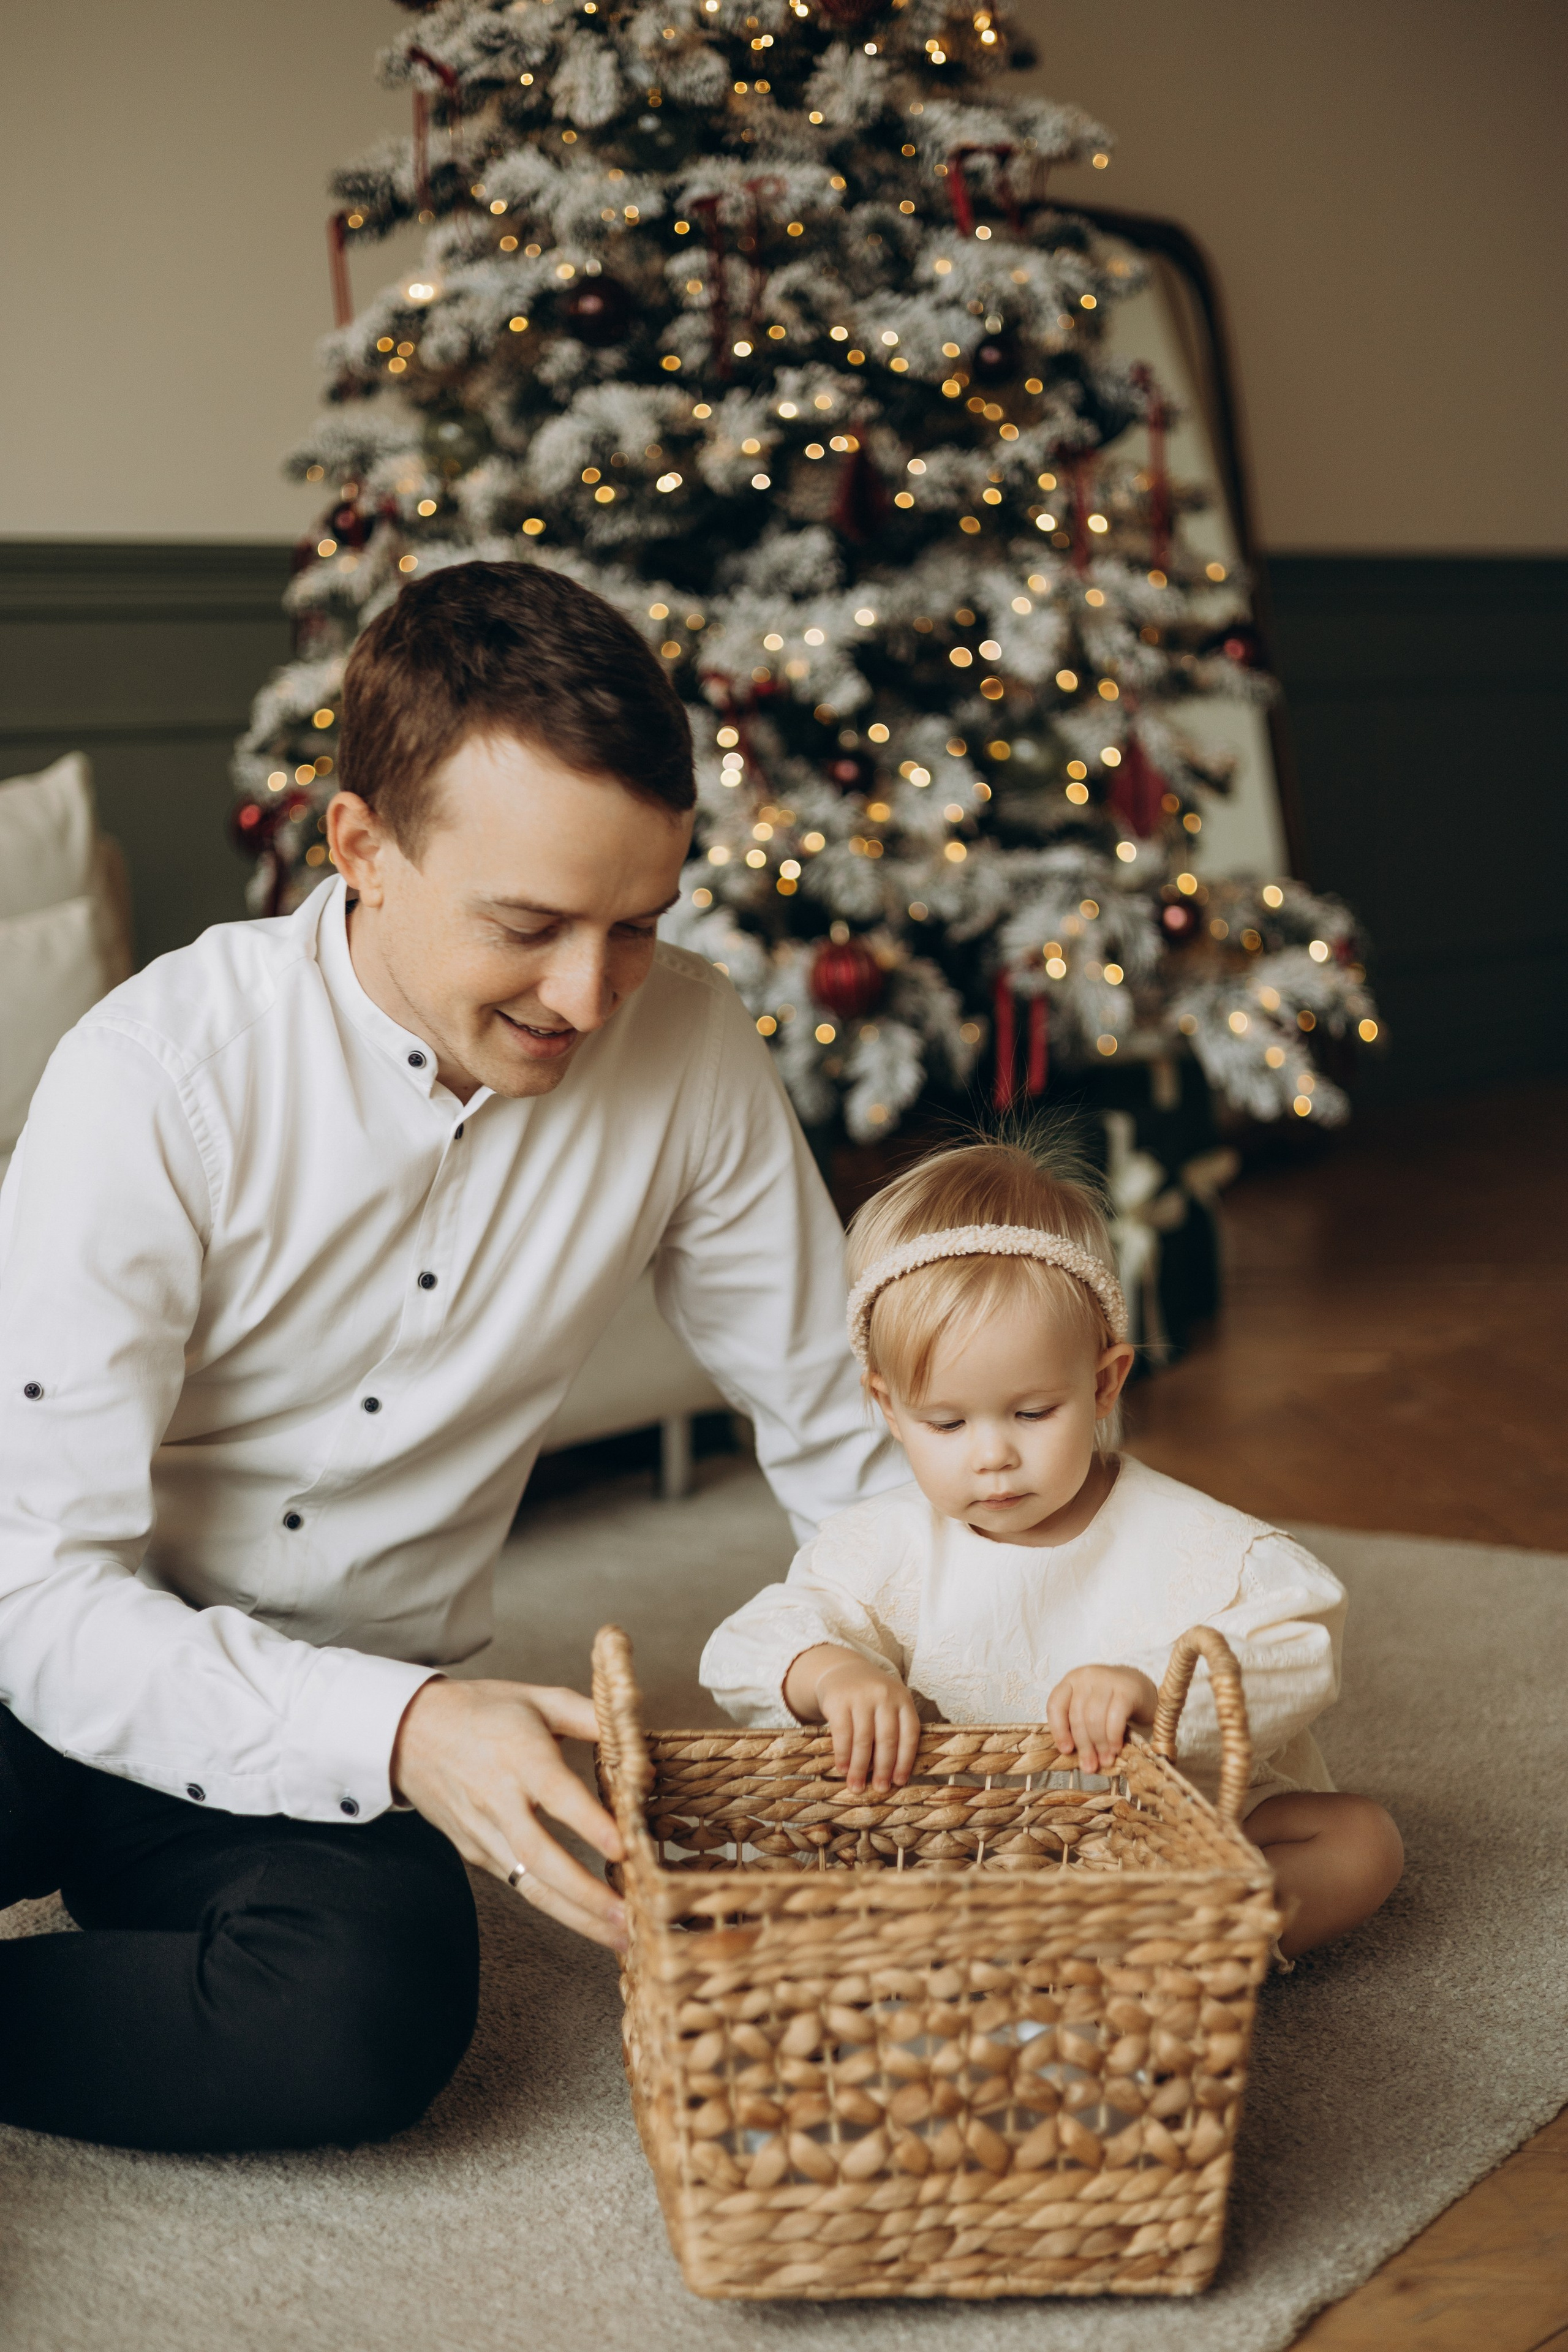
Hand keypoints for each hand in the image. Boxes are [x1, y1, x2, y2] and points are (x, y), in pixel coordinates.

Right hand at [391, 1677, 625, 1950]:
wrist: (409, 1733)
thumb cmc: (482, 1711)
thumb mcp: (537, 1698)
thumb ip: (590, 1715)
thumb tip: (637, 1740)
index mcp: (519, 1756)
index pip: (556, 1795)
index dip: (589, 1823)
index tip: (623, 1849)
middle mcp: (499, 1800)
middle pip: (540, 1857)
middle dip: (585, 1894)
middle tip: (628, 1919)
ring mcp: (483, 1832)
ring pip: (529, 1884)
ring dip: (575, 1915)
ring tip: (618, 1938)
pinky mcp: (475, 1852)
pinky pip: (517, 1883)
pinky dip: (553, 1905)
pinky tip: (586, 1919)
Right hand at [783, 1644, 921, 1794]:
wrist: (841, 1670)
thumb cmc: (871, 1697)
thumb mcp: (890, 1703)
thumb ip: (895, 1729)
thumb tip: (893, 1774)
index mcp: (903, 1698)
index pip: (910, 1733)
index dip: (906, 1761)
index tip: (900, 1782)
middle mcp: (884, 1695)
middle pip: (887, 1739)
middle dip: (883, 1769)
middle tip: (879, 1789)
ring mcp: (860, 1696)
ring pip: (864, 1740)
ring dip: (860, 1768)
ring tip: (857, 1786)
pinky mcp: (838, 1701)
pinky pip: (842, 1734)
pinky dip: (843, 1755)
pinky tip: (843, 1769)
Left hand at [1046, 1663, 1158, 1775]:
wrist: (1141, 1688)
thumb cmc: (1110, 1703)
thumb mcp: (1089, 1708)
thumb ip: (1080, 1726)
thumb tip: (1078, 1759)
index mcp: (1071, 1681)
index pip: (1055, 1705)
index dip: (1058, 1730)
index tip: (1066, 1751)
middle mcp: (1086, 1676)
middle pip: (1077, 1716)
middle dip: (1083, 1745)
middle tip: (1090, 1766)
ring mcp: (1106, 1680)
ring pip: (1094, 1718)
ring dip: (1099, 1745)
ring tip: (1105, 1760)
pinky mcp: (1127, 1689)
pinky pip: (1115, 1718)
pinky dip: (1113, 1737)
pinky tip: (1116, 1748)